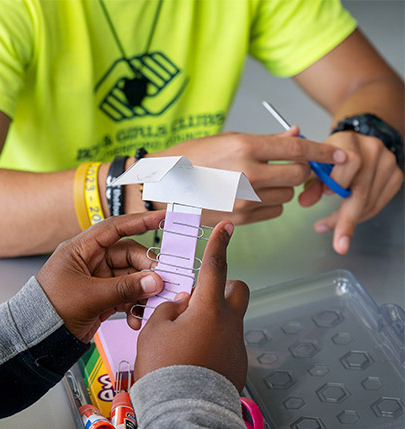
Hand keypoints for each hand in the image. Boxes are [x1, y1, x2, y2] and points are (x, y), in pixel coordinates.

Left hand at [36, 211, 165, 342]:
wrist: (37, 338)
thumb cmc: (50, 310)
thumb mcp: (90, 296)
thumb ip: (124, 288)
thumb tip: (154, 281)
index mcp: (80, 250)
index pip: (114, 228)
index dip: (139, 221)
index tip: (161, 218)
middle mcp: (90, 261)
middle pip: (128, 255)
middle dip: (146, 270)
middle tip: (161, 283)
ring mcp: (96, 279)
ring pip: (130, 278)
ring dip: (142, 292)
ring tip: (149, 306)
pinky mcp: (101, 298)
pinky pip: (125, 295)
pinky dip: (133, 306)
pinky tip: (136, 319)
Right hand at [133, 221, 248, 391]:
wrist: (183, 411)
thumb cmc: (164, 368)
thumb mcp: (154, 331)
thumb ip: (168, 309)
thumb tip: (182, 304)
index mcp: (208, 308)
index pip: (215, 266)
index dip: (220, 243)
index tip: (228, 227)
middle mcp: (229, 324)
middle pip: (237, 292)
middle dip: (223, 289)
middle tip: (198, 301)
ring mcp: (236, 346)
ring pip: (229, 321)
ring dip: (211, 322)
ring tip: (184, 342)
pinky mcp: (237, 366)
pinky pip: (226, 345)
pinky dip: (212, 346)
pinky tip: (192, 362)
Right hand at [155, 128, 346, 226]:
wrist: (161, 186)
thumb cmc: (190, 159)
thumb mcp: (227, 140)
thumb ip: (266, 141)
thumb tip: (297, 136)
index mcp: (245, 148)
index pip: (298, 150)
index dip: (323, 152)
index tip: (339, 155)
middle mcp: (247, 174)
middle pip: (298, 175)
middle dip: (299, 171)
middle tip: (287, 167)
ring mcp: (243, 199)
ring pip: (287, 197)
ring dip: (282, 189)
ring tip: (259, 182)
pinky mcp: (239, 218)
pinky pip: (272, 213)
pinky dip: (270, 205)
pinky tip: (250, 197)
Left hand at [299, 131, 403, 253]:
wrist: (357, 141)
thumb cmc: (331, 153)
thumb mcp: (316, 162)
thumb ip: (310, 181)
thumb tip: (304, 202)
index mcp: (350, 141)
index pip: (351, 162)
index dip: (338, 181)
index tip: (326, 193)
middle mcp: (373, 150)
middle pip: (362, 189)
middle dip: (347, 219)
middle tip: (339, 243)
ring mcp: (388, 163)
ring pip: (370, 201)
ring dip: (349, 219)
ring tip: (330, 225)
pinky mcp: (396, 176)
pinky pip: (378, 203)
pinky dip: (361, 215)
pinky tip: (347, 218)